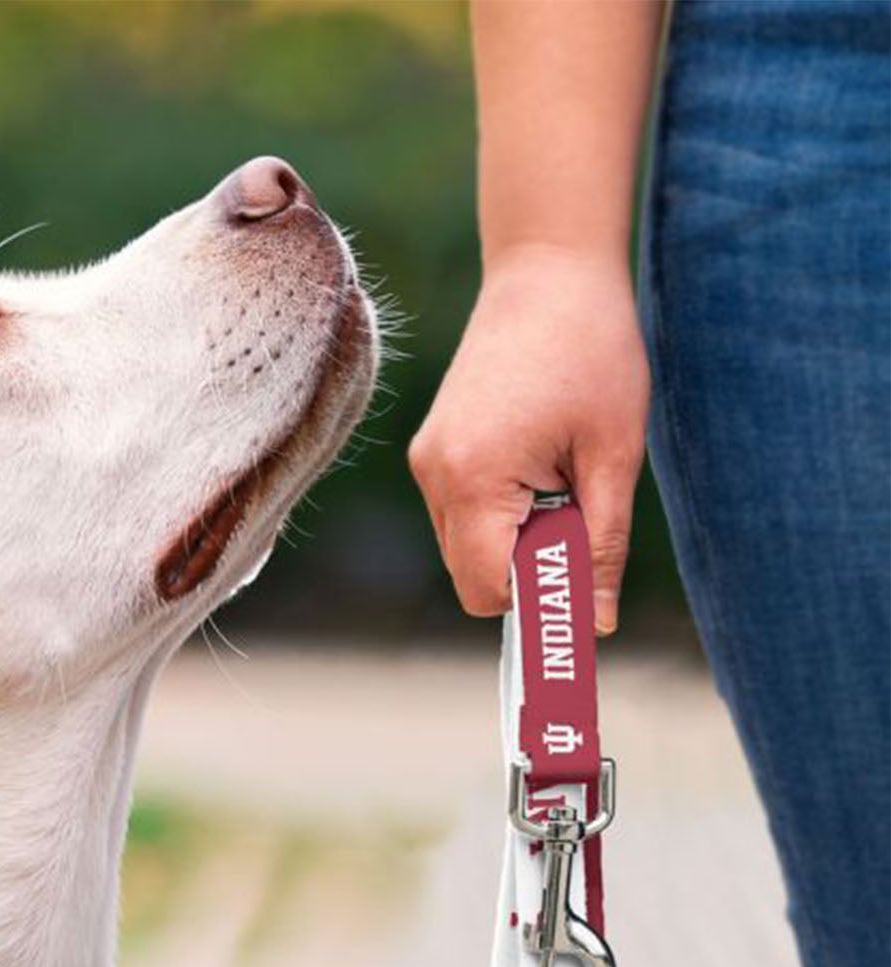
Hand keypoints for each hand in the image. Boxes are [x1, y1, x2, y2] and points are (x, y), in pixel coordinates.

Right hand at [408, 245, 650, 633]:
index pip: (486, 590)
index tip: (579, 591)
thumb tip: (594, 623)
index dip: (534, 604)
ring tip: (557, 475)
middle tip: (578, 512)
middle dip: (527, 567)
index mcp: (474, 478)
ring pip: (466, 547)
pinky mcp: (432, 450)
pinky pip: (462, 514)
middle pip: (473, 576)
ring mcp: (427, 462)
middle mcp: (434, 475)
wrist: (547, 270)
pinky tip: (536, 460)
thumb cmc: (591, 351)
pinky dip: (500, 511)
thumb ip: (600, 546)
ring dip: (515, 537)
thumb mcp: (612, 455)